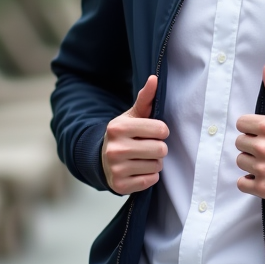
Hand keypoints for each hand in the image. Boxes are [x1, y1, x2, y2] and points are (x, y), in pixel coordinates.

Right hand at [102, 75, 168, 193]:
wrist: (103, 159)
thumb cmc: (124, 134)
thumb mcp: (132, 116)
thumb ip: (145, 98)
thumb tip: (154, 78)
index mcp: (118, 127)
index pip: (160, 129)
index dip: (161, 131)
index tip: (153, 132)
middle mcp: (115, 148)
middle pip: (161, 149)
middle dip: (159, 148)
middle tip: (148, 147)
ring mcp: (116, 168)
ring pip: (157, 166)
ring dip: (154, 163)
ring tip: (142, 158)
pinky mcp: (120, 185)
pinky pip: (150, 181)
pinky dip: (149, 176)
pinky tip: (138, 170)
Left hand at [235, 64, 264, 203]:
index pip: (241, 123)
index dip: (251, 127)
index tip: (263, 132)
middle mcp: (263, 148)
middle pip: (239, 142)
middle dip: (251, 144)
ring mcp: (262, 169)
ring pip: (240, 161)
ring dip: (251, 162)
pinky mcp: (262, 187)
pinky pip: (242, 183)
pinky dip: (250, 181)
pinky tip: (263, 175)